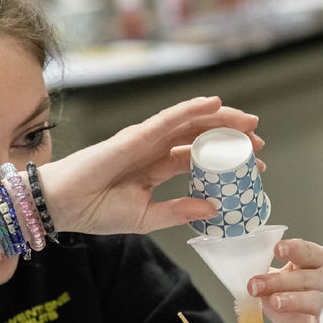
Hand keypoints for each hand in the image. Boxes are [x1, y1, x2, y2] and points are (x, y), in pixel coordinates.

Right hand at [38, 96, 262, 233]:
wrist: (63, 206)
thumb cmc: (95, 211)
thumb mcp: (146, 218)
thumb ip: (179, 212)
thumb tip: (214, 208)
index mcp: (155, 169)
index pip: (198, 160)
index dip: (226, 161)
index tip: (254, 167)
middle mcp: (153, 150)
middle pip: (199, 137)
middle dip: (230, 137)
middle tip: (259, 142)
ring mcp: (145, 140)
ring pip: (189, 123)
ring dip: (220, 119)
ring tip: (249, 122)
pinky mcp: (135, 135)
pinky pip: (169, 118)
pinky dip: (192, 109)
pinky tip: (215, 104)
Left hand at [247, 238, 322, 322]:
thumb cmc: (291, 305)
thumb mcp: (273, 289)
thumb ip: (261, 280)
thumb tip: (240, 274)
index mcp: (312, 263)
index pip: (308, 251)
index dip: (295, 248)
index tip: (277, 249)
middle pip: (310, 274)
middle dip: (281, 279)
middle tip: (256, 284)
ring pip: (316, 296)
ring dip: (293, 298)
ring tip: (273, 301)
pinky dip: (311, 316)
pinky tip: (296, 317)